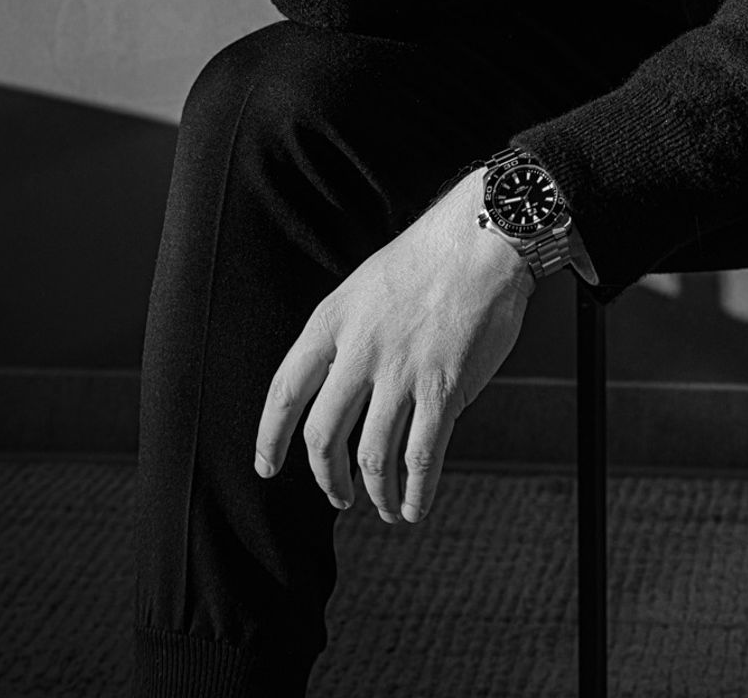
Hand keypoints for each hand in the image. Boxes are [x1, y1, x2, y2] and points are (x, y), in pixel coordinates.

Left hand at [254, 174, 533, 523]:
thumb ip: (350, 338)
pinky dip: (415, 492)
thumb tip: (355, 398)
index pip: (285, 391)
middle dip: (326, 478)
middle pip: (323, 435)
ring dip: (375, 493)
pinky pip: (420, 458)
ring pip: (371, 457)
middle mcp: (359, 350)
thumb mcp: (366, 287)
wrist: (481, 238)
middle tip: (337, 496)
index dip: (270, 437)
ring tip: (384, 508)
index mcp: (332, 321)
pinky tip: (415, 506)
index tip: (266, 466)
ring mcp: (401, 372)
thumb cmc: (429, 258)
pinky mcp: (443, 388)